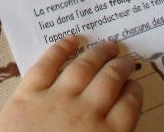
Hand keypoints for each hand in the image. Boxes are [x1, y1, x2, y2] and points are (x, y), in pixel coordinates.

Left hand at [0, 36, 141, 131]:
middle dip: (121, 67)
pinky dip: (62, 48)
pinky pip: (48, 64)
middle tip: (126, 59)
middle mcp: (87, 113)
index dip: (134, 92)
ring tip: (108, 46)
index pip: (129, 106)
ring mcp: (57, 99)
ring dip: (99, 54)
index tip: (135, 84)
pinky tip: (72, 40)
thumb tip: (117, 128)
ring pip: (84, 67)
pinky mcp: (29, 93)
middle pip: (110, 81)